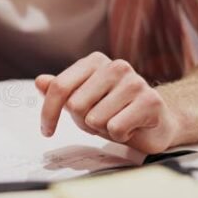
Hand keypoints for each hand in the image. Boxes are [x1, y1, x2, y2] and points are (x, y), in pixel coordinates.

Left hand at [35, 52, 180, 153]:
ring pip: (94, 119)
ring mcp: (135, 82)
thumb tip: (40, 81)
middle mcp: (116, 67)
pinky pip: (115, 129)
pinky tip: (130, 128)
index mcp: (95, 62)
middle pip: (75, 105)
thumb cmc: (116, 110)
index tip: (47, 130)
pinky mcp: (150, 101)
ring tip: (117, 121)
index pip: (60, 87)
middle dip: (82, 121)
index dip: (48, 112)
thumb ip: (61, 91)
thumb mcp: (82, 101)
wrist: (157, 122)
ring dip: (102, 129)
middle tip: (100, 120)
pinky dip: (119, 136)